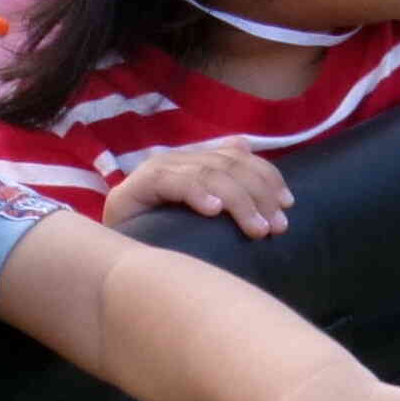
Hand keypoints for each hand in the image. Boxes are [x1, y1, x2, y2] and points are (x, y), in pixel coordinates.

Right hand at [104, 142, 292, 237]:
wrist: (111, 255)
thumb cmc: (162, 238)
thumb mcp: (201, 216)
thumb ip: (224, 188)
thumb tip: (245, 146)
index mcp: (196, 161)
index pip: (238, 158)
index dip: (267, 177)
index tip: (287, 205)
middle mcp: (178, 159)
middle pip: (228, 166)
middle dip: (258, 195)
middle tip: (276, 227)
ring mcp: (157, 170)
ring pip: (208, 174)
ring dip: (238, 202)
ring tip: (256, 229)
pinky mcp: (137, 186)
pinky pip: (173, 182)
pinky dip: (196, 194)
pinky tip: (213, 211)